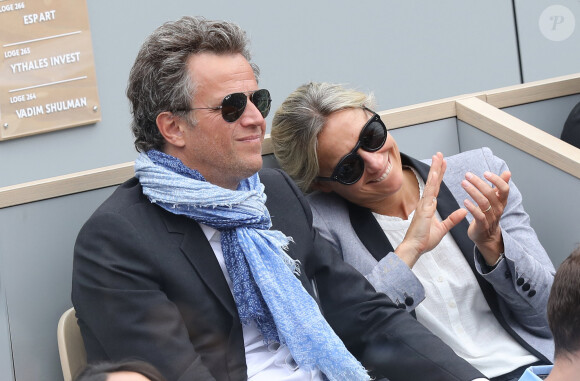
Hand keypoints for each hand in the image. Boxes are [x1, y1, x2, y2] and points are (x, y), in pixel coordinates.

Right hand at [395, 153, 467, 267]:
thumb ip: (452, 219)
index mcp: (429, 206)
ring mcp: (424, 204)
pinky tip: (434, 173)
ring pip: (430, 183)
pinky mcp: (424, 209)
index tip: (442, 164)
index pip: (436, 187)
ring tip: (438, 157)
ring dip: (434, 170)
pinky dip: (432, 182)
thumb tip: (463, 211)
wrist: (415, 248)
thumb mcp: (442, 229)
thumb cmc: (424, 240)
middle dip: (436, 168)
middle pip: (433, 181)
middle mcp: (425, 203)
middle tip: (439, 154)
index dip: (439, 175)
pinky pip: (429, 193)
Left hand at [461, 170, 510, 264]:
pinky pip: (479, 216)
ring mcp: (491, 218)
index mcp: (502, 201)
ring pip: (484, 203)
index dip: (496, 180)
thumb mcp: (496, 200)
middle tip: (468, 175)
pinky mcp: (482, 226)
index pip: (504, 189)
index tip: (485, 173)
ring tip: (464, 183)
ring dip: (473, 192)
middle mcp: (498, 209)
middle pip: (491, 194)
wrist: (487, 237)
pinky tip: (465, 201)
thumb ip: (500, 186)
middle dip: (479, 183)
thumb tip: (508, 172)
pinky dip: (472, 208)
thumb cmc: (490, 215)